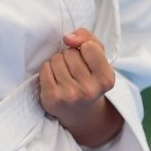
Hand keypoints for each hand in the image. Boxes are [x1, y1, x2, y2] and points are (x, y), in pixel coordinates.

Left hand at [40, 29, 123, 146]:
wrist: (80, 112)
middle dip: (70, 56)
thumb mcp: (98, 57)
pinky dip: (47, 70)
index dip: (84, 48)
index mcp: (106, 79)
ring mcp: (70, 95)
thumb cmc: (88, 77)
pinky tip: (55, 80)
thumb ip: (88, 38)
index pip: (89, 46)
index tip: (86, 59)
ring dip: (58, 63)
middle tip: (74, 71)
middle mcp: (89, 90)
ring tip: (65, 75)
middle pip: (70, 53)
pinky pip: (45, 68)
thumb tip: (68, 38)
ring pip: (56, 59)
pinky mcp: (52, 98)